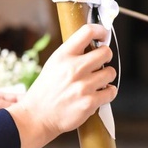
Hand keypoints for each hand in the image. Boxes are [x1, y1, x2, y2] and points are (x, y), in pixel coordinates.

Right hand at [6, 24, 116, 147]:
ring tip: (97, 82)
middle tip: (101, 63)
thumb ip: (71, 54)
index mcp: (63, 55)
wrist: (37, 116)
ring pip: (110, 72)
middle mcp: (73, 68)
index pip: (87, 32)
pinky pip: (111, 91)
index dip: (100, 31)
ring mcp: (83, 85)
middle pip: (105, 52)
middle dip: (106, 57)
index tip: (104, 35)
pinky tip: (99, 93)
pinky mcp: (89, 102)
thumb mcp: (53, 64)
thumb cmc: (45, 91)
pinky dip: (108, 92)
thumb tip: (92, 45)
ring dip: (107, 77)